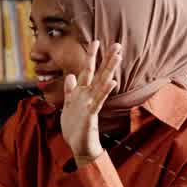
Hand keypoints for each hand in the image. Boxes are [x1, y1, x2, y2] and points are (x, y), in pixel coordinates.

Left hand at [60, 40, 123, 165]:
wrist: (79, 145)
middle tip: (117, 44)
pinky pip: (99, 100)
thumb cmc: (75, 126)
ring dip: (109, 69)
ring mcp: (91, 103)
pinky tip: (112, 82)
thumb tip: (71, 75)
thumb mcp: (68, 104)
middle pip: (99, 73)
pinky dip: (105, 91)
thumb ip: (70, 90)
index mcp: (82, 92)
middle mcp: (89, 95)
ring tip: (118, 56)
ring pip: (101, 83)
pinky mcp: (91, 114)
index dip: (91, 56)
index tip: (96, 41)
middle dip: (106, 59)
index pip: (88, 70)